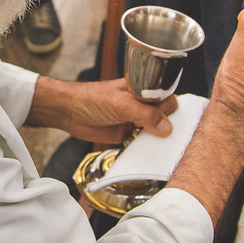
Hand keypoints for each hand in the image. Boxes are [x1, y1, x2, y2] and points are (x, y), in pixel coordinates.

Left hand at [26, 76, 176, 144]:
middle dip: (167, 126)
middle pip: (165, 116)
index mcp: (143, 90)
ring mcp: (135, 120)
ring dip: (158, 138)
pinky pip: (143, 142)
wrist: (70, 112)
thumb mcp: (121, 104)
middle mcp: (142, 104)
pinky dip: (146, 147)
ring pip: (156, 130)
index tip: (174, 122)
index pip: (167, 98)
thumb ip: (145, 114)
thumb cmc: (92, 98)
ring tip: (161, 147)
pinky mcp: (127, 134)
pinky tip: (149, 152)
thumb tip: (167, 128)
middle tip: (165, 136)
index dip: (171, 110)